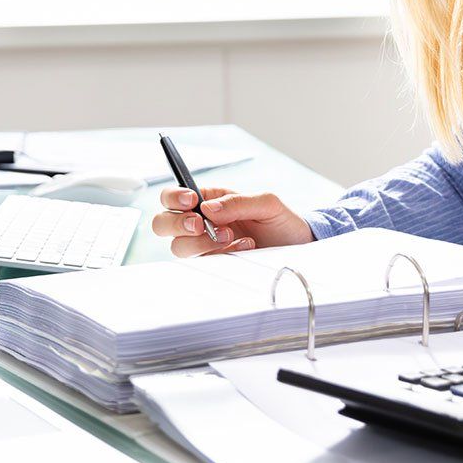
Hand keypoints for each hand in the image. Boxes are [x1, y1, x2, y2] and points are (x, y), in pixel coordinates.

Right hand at [150, 186, 314, 257]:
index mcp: (209, 200)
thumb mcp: (267, 203)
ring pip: (178, 247)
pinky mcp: (213, 265)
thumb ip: (238, 202)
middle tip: (201, 225)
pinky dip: (221, 256)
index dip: (173, 197)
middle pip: (163, 223)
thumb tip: (208, 208)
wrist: (299, 249)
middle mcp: (201, 223)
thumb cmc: (282, 222)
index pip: (173, 196)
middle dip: (177, 223)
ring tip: (231, 236)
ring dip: (201, 242)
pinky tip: (243, 249)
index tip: (191, 201)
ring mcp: (205, 246)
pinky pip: (202, 264)